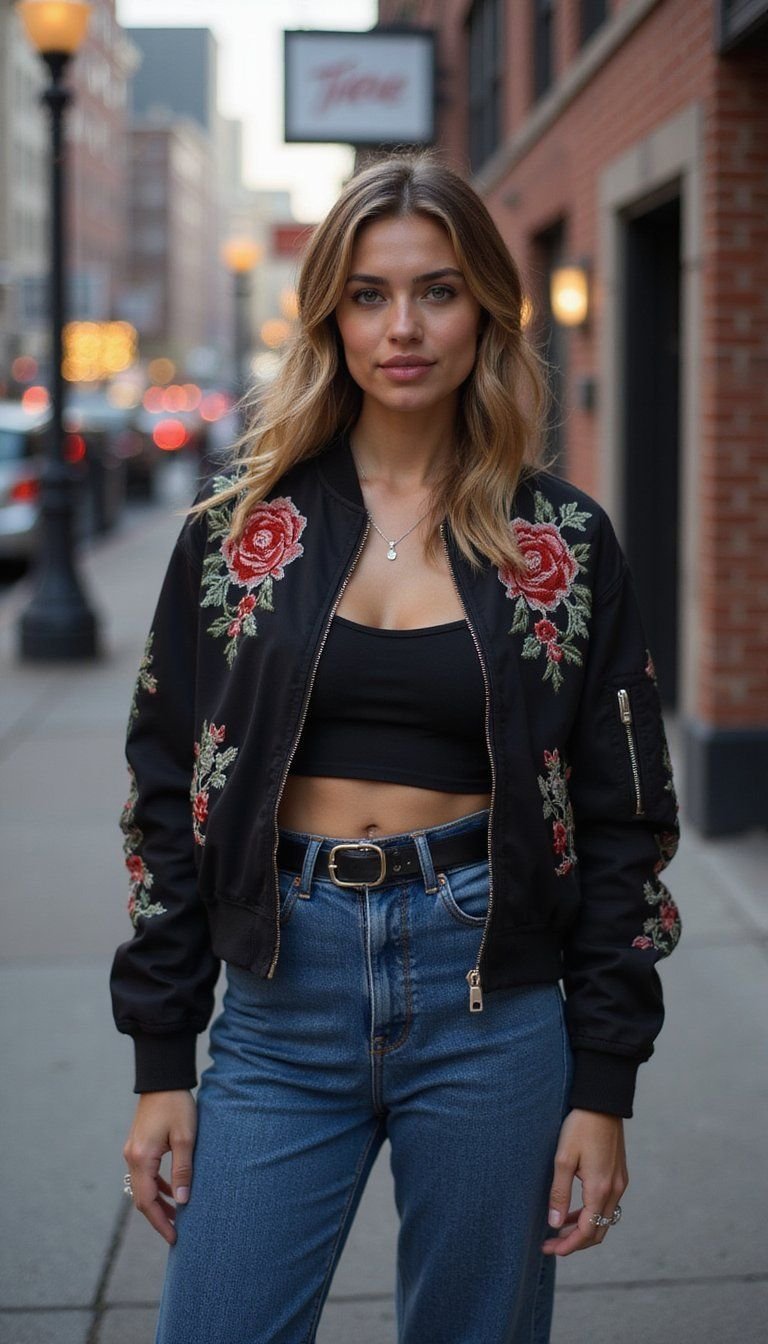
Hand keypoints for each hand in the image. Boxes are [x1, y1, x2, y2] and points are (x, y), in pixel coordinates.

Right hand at [123, 1091, 196, 1244]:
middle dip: (158, 1217)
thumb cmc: (177, 1105)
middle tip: (177, 1233)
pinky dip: (156, 1186)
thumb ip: (183, 1171)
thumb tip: (183, 1202)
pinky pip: (144, 1174)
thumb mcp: (185, 1137)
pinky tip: (171, 1191)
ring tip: (177, 1216)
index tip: (175, 1238)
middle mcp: (132, 1157)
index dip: (160, 1222)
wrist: (162, 1078)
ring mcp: (132, 1151)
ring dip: (158, 1203)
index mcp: (141, 1158)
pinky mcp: (138, 1145)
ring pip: (142, 1187)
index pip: (147, 1201)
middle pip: (141, 1198)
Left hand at [542, 1108, 627, 1255]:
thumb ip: (559, 1194)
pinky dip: (590, 1213)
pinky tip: (573, 1210)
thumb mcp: (563, 1159)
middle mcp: (615, 1189)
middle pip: (598, 1231)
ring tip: (558, 1230)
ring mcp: (619, 1182)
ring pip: (603, 1219)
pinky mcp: (619, 1174)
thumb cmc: (580, 1126)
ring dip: (582, 1228)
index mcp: (600, 1188)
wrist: (602, 1102)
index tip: (550, 1249)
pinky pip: (606, 1204)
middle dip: (575, 1242)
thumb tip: (554, 1224)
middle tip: (551, 1245)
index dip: (569, 1245)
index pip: (588, 1231)